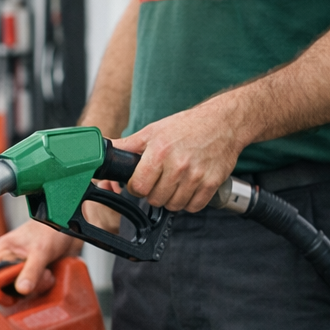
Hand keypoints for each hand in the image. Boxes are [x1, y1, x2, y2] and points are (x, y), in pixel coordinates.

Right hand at [0, 219, 79, 296]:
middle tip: (33, 283)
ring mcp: (24, 268)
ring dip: (36, 288)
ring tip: (47, 276)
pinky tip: (51, 277)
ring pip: (21, 290)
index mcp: (3, 252)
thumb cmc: (51, 228)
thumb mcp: (40, 251)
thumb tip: (21, 290)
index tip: (3, 294)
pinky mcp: (37, 274)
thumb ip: (30, 271)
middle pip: (4, 286)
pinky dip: (43, 287)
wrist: (73, 226)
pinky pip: (35, 288)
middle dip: (19, 290)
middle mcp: (11, 261)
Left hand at [113, 102, 246, 212]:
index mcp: (159, 152)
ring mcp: (196, 176)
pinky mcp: (212, 183)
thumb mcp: (153, 131)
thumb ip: (128, 145)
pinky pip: (194, 207)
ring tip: (174, 184)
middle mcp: (178, 165)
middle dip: (154, 193)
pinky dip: (190, 202)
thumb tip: (105, 149)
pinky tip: (189, 189)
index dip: (136, 188)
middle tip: (159, 182)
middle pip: (155, 199)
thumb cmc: (187, 126)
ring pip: (174, 206)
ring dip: (171, 199)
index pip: (138, 187)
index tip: (141, 183)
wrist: (224, 122)